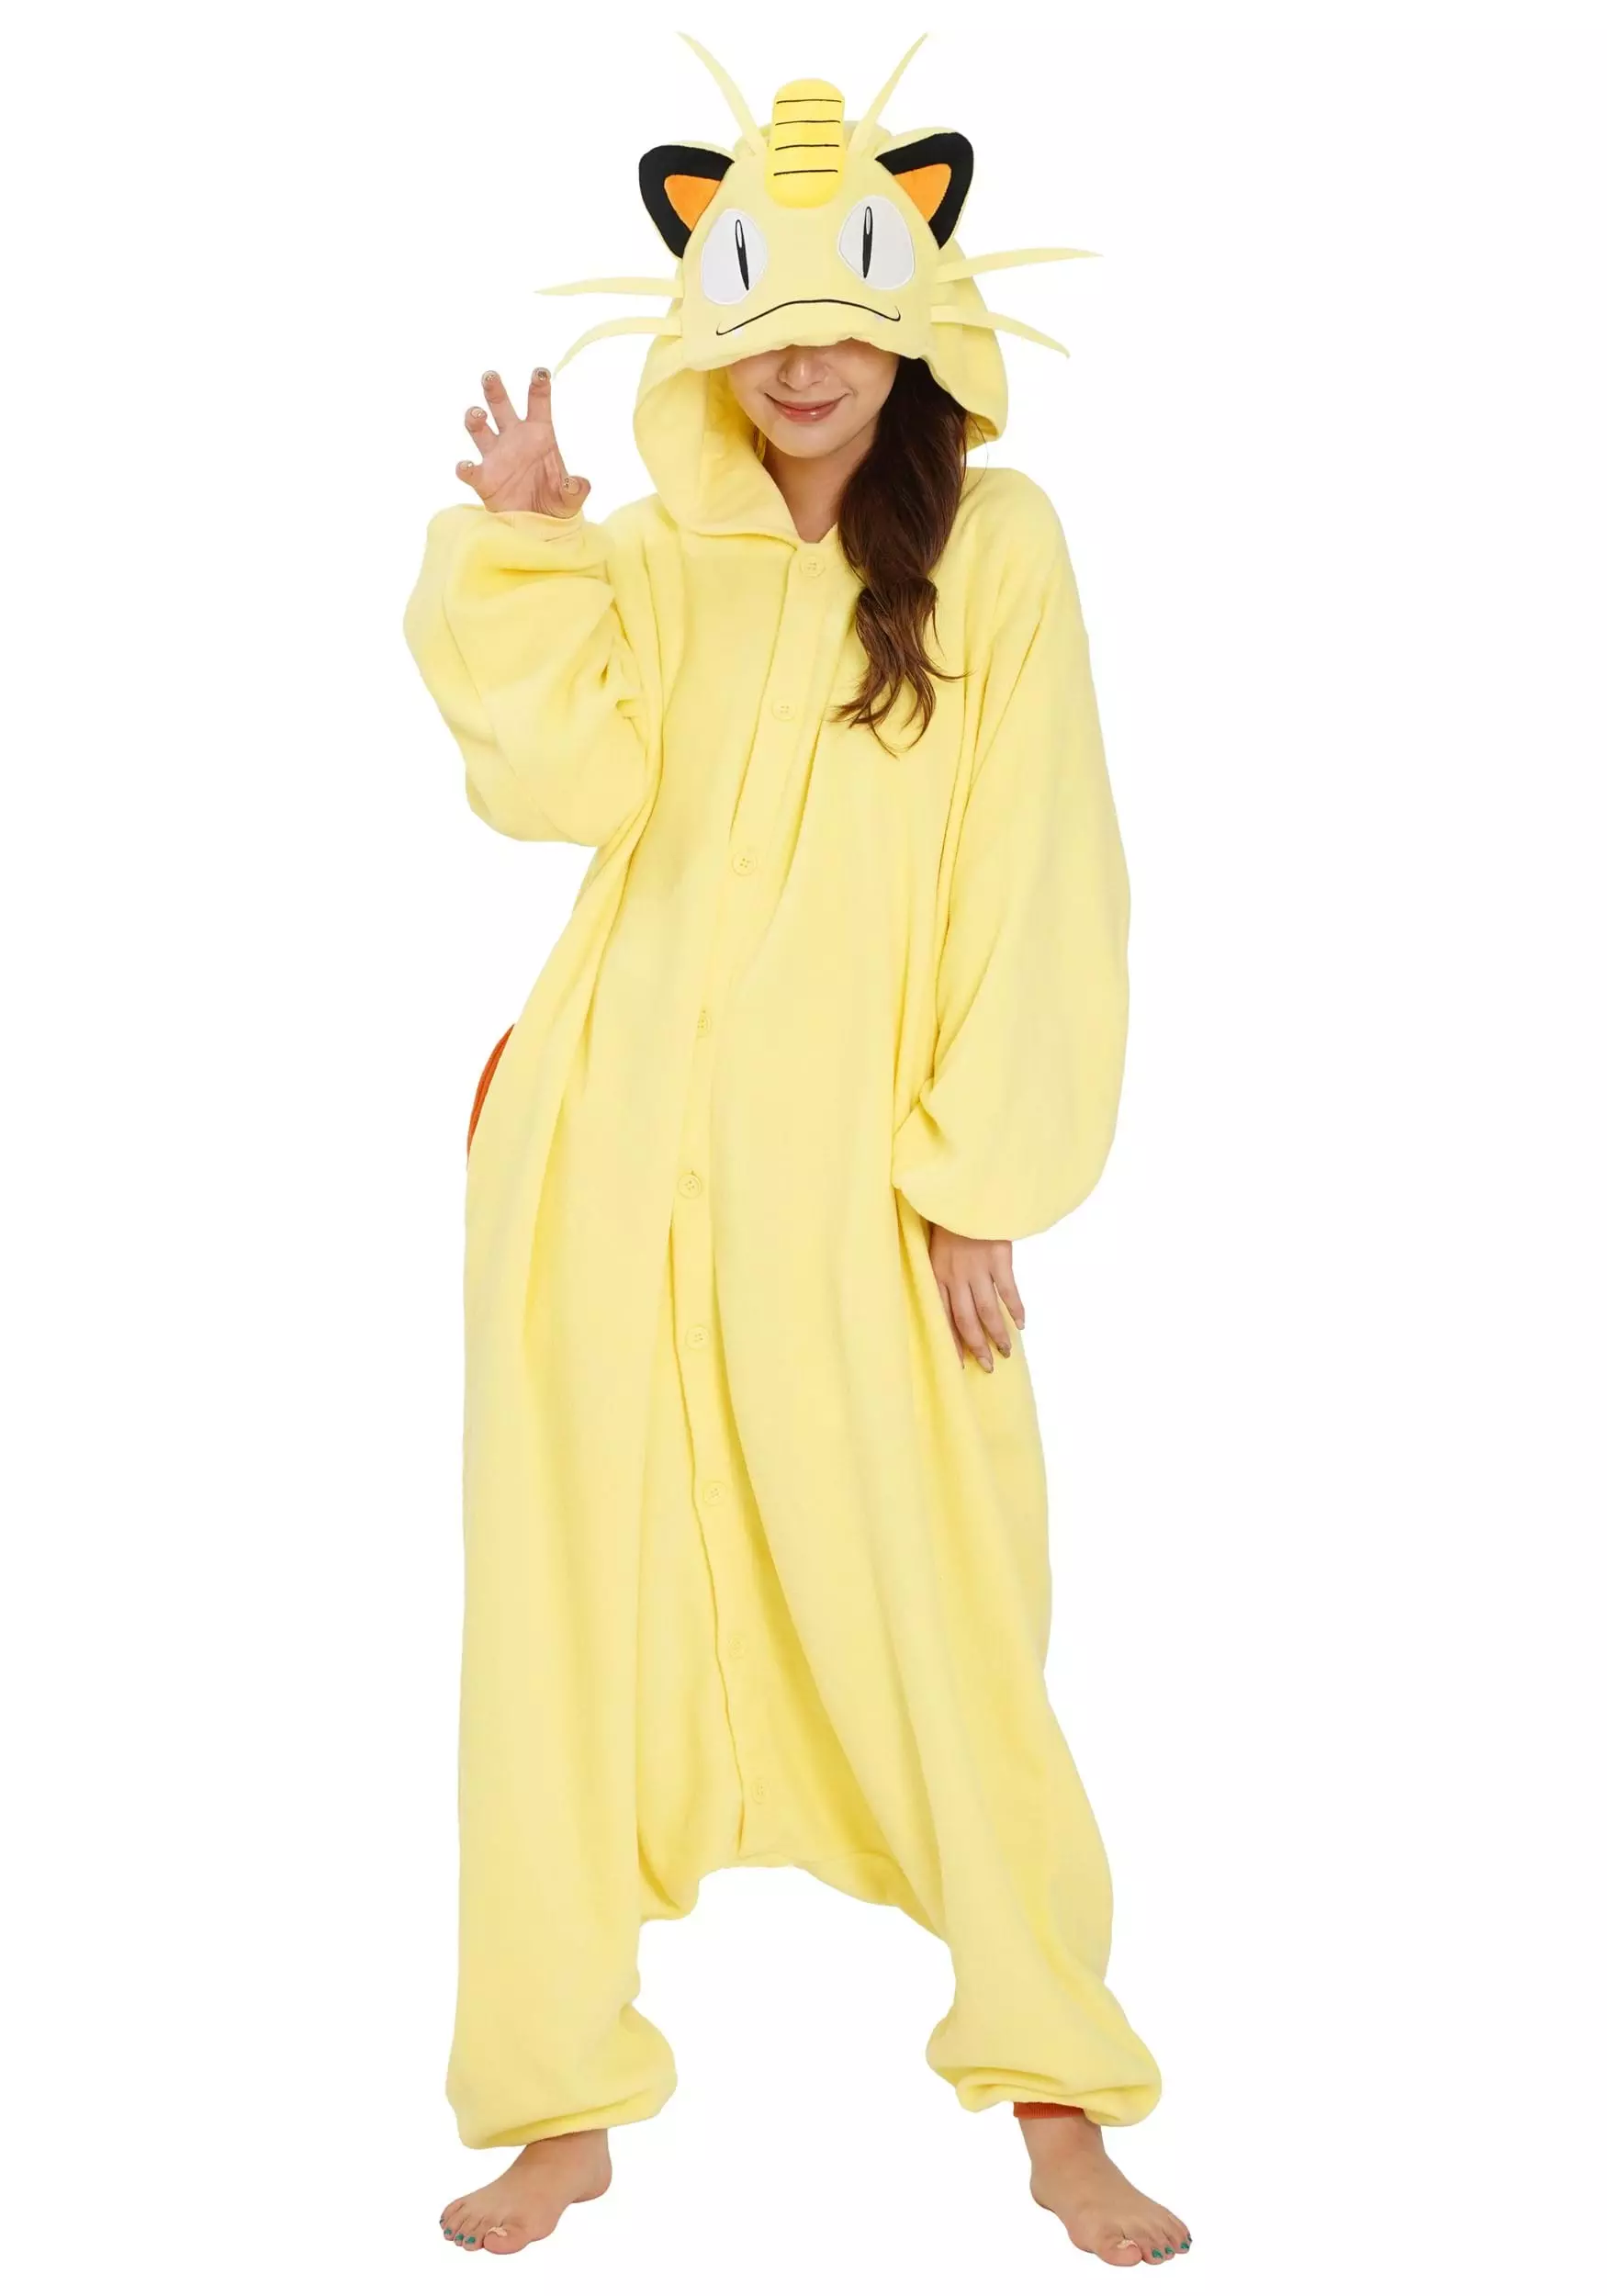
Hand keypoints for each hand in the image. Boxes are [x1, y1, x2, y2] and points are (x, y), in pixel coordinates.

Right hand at [455, 368, 590, 516]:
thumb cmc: (555, 504)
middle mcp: (514, 438)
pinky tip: (466, 466)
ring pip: (479, 428)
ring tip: (477, 415)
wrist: (538, 528)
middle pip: (500, 405)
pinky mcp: (484, 479)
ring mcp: (496, 456)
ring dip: (474, 417)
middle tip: (490, 376)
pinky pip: (470, 470)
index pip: (538, 402)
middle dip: (494, 389)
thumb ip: (576, 490)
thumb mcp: (570, 499)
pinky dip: (465, 467)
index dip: (538, 384)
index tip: (540, 372)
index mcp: (539, 434)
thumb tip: (578, 484)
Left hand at [927, 1225, 1024, 1372]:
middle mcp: (956, 1275)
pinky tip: (1021, 1323)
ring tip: (1005, 1351)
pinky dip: (1015, 1308)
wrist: (967, 1191)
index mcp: (937, 1273)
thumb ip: (946, 1269)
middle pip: (965, 1320)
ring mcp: (978, 1267)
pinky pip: (1008, 1290)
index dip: (950, 1341)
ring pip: (987, 1311)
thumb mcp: (939, 1244)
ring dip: (997, 1334)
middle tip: (986, 1366)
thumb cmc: (952, 1218)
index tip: (957, 1363)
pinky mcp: (998, 1257)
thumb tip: (957, 1297)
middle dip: (976, 1346)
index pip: (942, 1316)